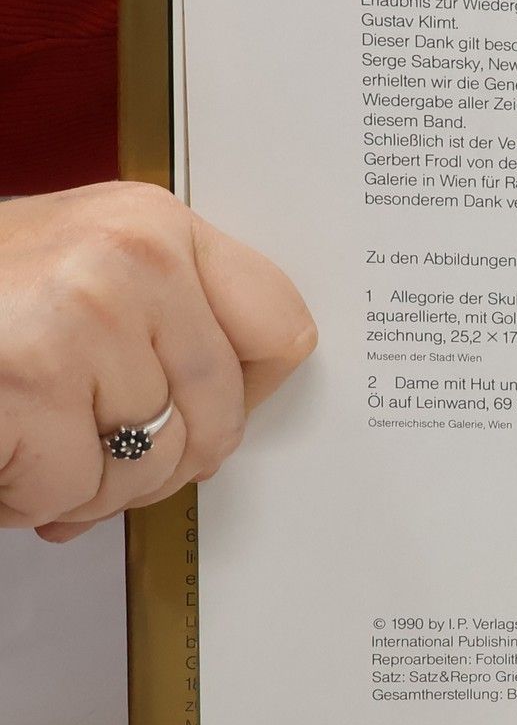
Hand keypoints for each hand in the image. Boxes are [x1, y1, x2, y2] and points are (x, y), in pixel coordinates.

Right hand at [0, 183, 316, 542]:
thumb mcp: (76, 273)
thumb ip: (161, 326)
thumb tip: (222, 432)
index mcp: (155, 224)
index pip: (282, 329)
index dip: (245, 396)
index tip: (204, 412)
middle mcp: (133, 259)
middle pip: (219, 421)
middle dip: (154, 465)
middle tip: (85, 449)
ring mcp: (84, 316)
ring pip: (149, 468)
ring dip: (83, 487)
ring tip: (26, 438)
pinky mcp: (28, 380)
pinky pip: (74, 491)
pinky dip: (27, 500)